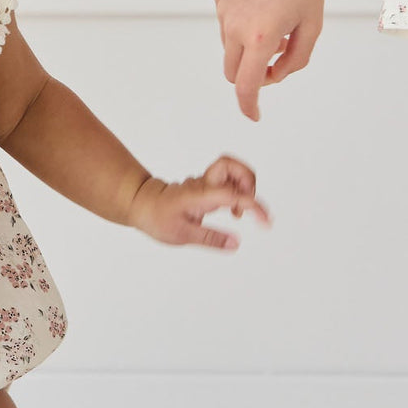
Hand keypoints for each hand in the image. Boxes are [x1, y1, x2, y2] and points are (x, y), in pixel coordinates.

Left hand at [125, 156, 270, 250]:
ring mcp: (205, 183)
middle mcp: (205, 184)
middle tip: (247, 207)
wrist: (141, 204)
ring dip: (244, 186)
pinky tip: (232, 211)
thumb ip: (211, 239)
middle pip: (233, 165)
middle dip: (248, 182)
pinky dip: (237, 192)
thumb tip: (236, 243)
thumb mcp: (182, 235)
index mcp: (201, 195)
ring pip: (232, 169)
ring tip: (238, 213)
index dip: (254, 206)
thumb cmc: (158, 218)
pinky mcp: (206, 186)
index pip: (234, 194)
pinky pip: (228, 181)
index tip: (265, 222)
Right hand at [213, 0, 326, 121]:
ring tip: (276, 22)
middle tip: (278, 60)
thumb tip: (274, 75)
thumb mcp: (312, 27)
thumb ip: (295, 61)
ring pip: (231, 48)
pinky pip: (228, 24)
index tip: (254, 115)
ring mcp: (224, 11)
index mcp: (261, 37)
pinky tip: (264, 3)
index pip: (247, 86)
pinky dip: (243, 26)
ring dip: (249, 48)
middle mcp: (236, 26)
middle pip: (233, 72)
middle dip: (251, 76)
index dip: (249, 106)